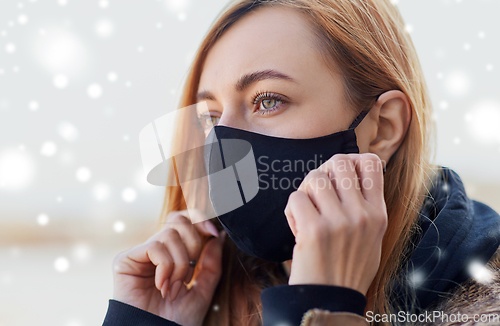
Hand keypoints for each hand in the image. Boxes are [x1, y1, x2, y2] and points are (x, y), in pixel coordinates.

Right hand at [111, 209, 225, 325]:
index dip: (199, 220)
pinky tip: (161, 286)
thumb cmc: (177, 319)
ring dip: (179, 263)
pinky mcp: (125, 260)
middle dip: (193, 245)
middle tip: (188, 274)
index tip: (212, 232)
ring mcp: (140, 254)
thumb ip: (211, 263)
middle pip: (179, 221)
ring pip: (169, 234)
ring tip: (173, 288)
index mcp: (173, 254)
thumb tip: (219, 235)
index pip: (185, 221)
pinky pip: (154, 246)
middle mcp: (156, 250)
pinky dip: (165, 266)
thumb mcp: (203, 289)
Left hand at [284, 153, 387, 294]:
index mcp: (378, 214)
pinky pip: (296, 198)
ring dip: (305, 193)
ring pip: (314, 177)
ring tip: (307, 213)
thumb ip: (365, 207)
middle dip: (324, 171)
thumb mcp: (372, 238)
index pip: (370, 163)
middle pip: (339, 162)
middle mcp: (361, 215)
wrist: (330, 300)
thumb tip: (351, 173)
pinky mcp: (314, 230)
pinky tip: (298, 227)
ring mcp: (338, 222)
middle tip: (318, 192)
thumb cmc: (347, 269)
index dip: (352, 160)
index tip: (340, 174)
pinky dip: (292, 210)